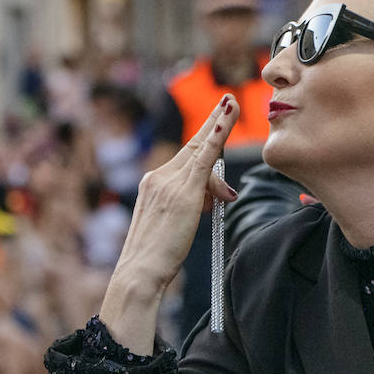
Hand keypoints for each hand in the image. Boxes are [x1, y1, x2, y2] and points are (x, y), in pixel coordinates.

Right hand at [100, 95, 239, 352]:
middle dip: (216, 126)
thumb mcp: (177, 223)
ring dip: (221, 144)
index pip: (185, 156)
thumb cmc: (158, 257)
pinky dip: (218, 132)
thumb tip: (219, 196)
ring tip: (229, 144)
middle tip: (232, 101)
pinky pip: (206, 155)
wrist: (141, 272)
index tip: (217, 116)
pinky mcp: (183, 190)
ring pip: (204, 156)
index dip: (204, 135)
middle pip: (196, 151)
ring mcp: (168, 181)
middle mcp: (158, 176)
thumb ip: (196, 203)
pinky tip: (229, 112)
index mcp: (153, 183)